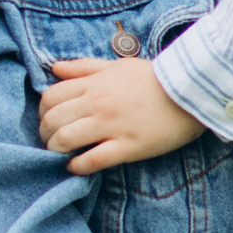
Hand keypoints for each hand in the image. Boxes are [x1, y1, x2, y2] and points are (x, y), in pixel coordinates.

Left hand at [39, 56, 205, 173]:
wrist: (189, 91)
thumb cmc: (153, 78)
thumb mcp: (116, 65)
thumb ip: (84, 67)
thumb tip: (54, 69)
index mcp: (94, 84)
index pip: (50, 97)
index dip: (42, 111)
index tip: (49, 120)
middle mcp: (97, 104)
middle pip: (52, 120)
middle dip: (45, 133)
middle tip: (51, 140)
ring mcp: (111, 126)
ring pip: (65, 140)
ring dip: (56, 150)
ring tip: (61, 154)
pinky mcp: (127, 147)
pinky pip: (92, 160)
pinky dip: (77, 167)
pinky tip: (75, 167)